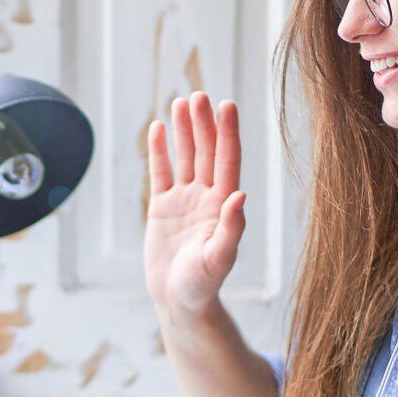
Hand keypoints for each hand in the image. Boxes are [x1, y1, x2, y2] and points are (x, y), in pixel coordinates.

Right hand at [144, 91, 245, 313]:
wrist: (179, 301)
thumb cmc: (203, 284)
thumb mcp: (219, 258)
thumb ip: (231, 228)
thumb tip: (240, 194)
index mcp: (224, 206)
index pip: (228, 161)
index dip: (228, 133)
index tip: (226, 105)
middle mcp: (206, 197)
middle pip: (207, 152)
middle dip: (204, 124)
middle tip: (199, 95)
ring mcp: (184, 200)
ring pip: (186, 157)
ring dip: (184, 130)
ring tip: (181, 102)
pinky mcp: (162, 207)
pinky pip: (161, 172)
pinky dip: (159, 151)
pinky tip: (157, 128)